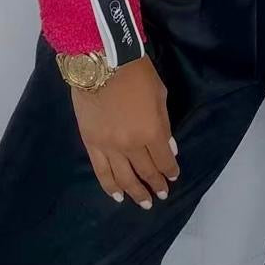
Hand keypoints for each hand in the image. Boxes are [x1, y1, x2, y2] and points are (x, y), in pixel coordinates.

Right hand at [70, 53, 179, 210]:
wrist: (100, 61)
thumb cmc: (136, 73)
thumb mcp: (160, 95)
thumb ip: (164, 125)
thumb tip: (169, 148)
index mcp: (152, 132)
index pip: (164, 160)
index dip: (170, 171)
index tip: (173, 176)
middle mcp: (131, 145)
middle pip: (145, 171)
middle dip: (155, 184)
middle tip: (161, 195)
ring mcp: (109, 146)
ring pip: (124, 177)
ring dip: (135, 192)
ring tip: (144, 203)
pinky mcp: (91, 143)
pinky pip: (101, 171)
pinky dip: (110, 186)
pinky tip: (118, 196)